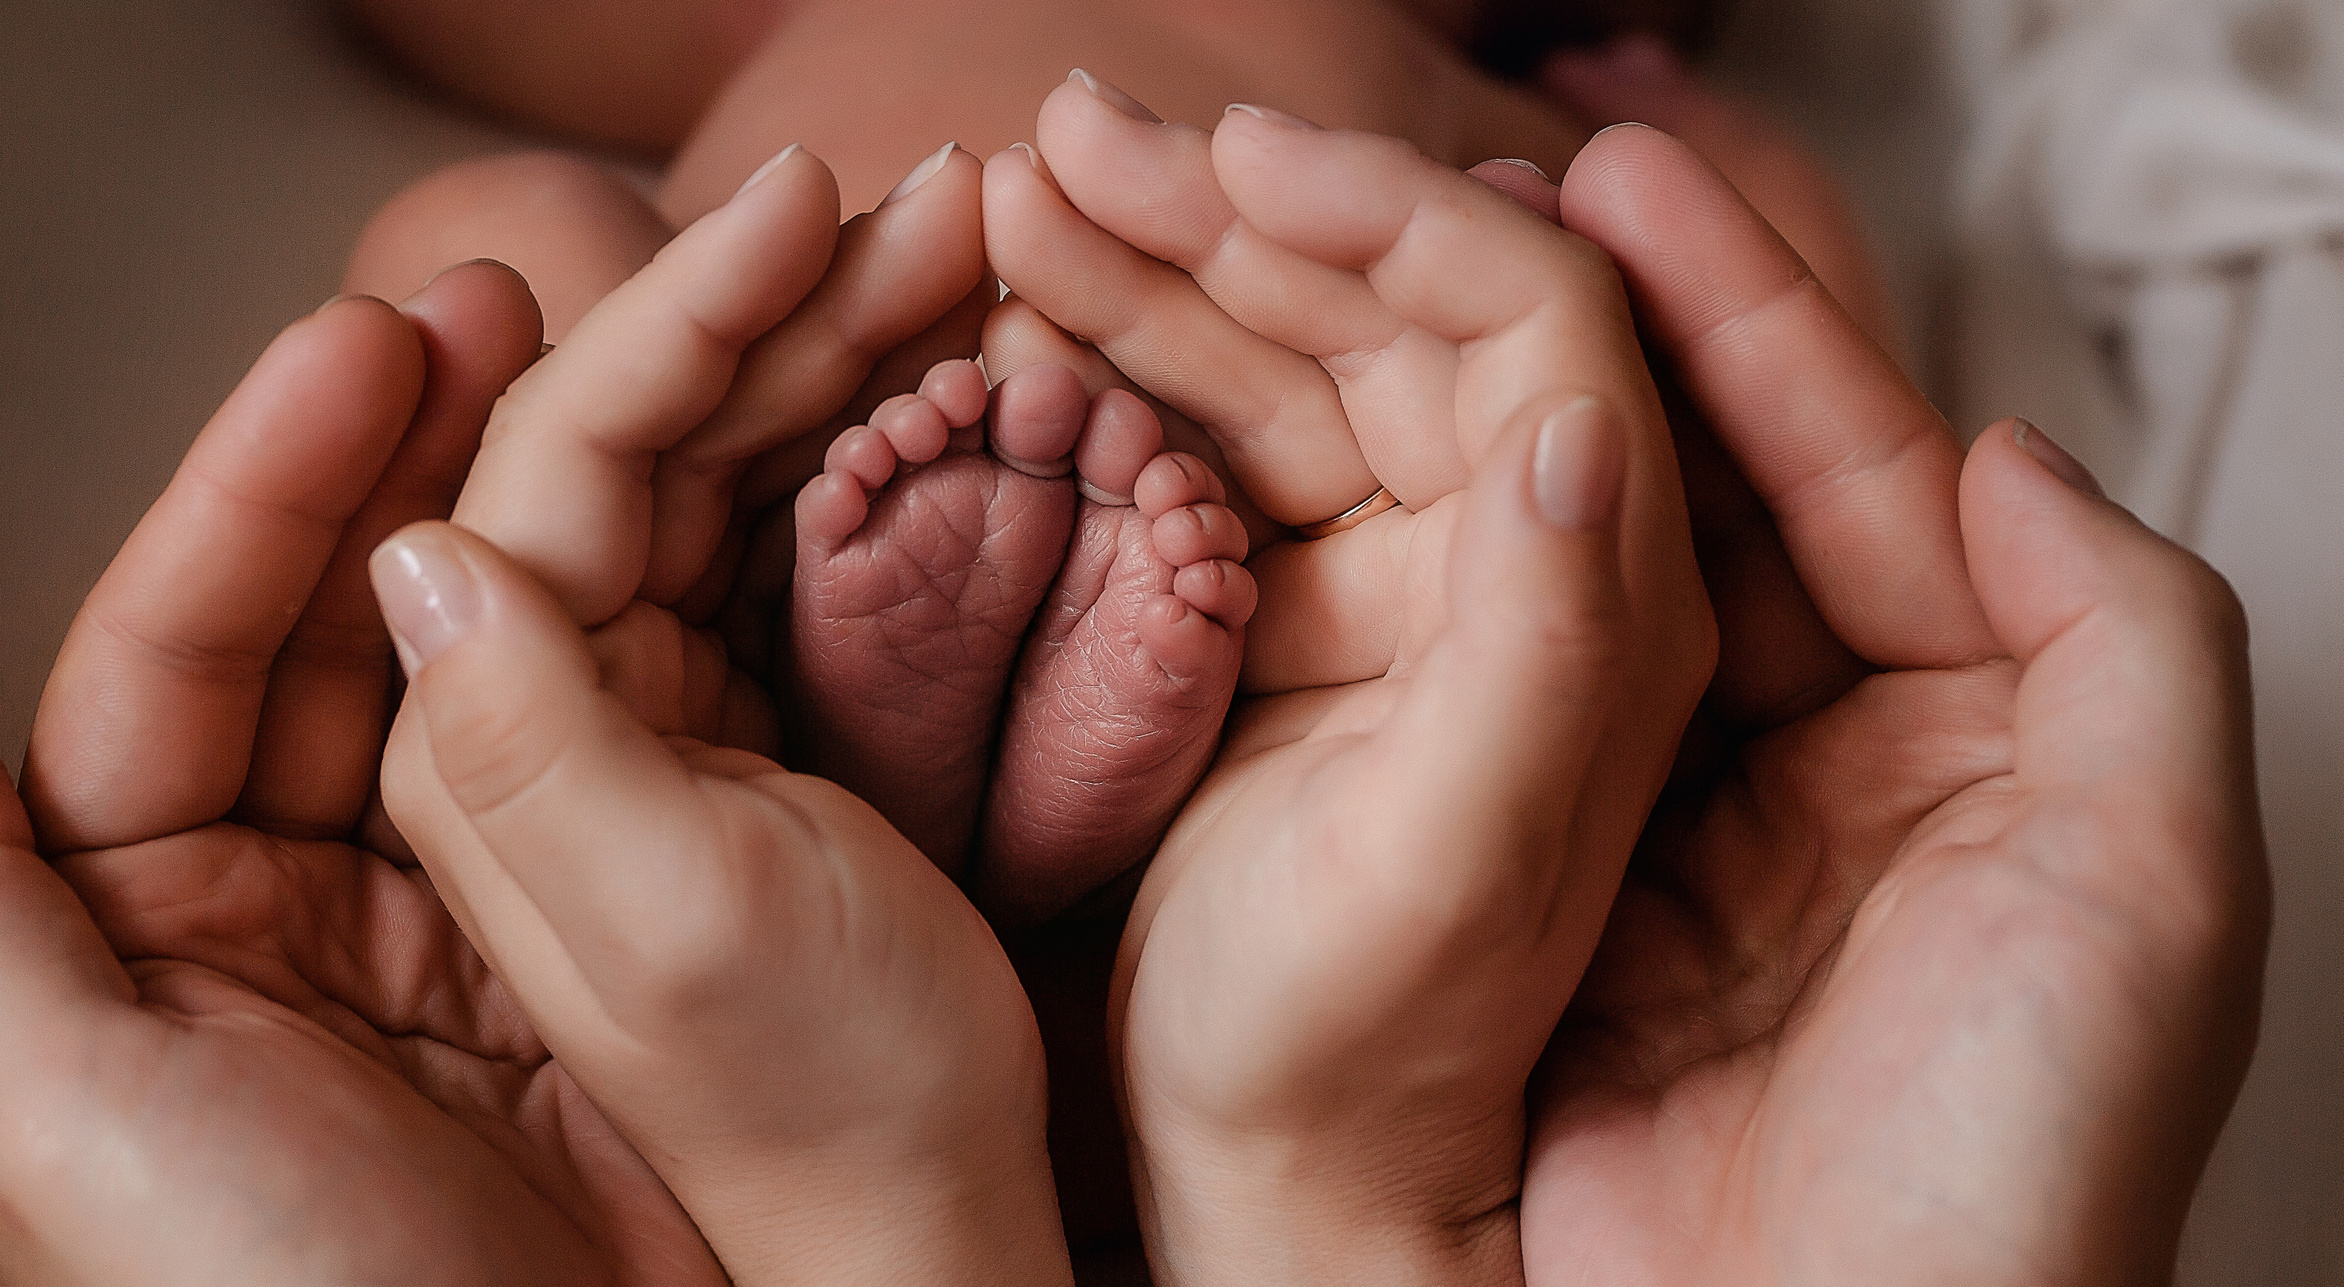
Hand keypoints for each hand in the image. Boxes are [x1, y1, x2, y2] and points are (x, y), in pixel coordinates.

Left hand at [0, 269, 722, 1286]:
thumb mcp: (69, 1128)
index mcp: (155, 929)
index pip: (182, 655)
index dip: (261, 489)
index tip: (362, 344)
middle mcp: (301, 907)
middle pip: (334, 631)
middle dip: (398, 458)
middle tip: (490, 307)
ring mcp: (461, 922)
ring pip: (470, 670)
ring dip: (516, 513)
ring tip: (586, 363)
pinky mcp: (595, 950)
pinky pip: (598, 755)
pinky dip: (632, 634)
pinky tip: (665, 533)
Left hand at [374, 144, 1074, 1286]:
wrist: (926, 1240)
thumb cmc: (815, 1125)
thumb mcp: (656, 946)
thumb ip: (515, 750)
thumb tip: (416, 540)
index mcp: (458, 767)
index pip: (530, 473)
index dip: (665, 318)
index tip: (803, 204)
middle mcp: (510, 727)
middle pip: (613, 449)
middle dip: (760, 310)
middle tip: (920, 206)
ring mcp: (618, 726)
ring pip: (699, 481)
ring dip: (819, 357)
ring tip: (956, 260)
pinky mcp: (718, 743)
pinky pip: (766, 552)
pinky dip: (856, 455)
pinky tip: (940, 387)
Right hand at [981, 103, 1713, 1281]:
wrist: (1275, 1195)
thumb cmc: (1382, 1073)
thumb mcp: (1485, 876)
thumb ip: (1565, 648)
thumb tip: (1591, 418)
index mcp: (1613, 602)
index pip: (1534, 318)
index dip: (1384, 212)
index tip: (1226, 158)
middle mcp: (1531, 566)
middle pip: (1398, 309)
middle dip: (1236, 208)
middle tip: (1069, 133)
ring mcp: (1412, 588)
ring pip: (1295, 361)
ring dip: (1162, 266)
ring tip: (1015, 198)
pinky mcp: (1306, 627)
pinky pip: (1222, 449)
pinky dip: (1129, 372)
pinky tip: (1027, 320)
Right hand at [1518, 125, 2270, 1284]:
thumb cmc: (2012, 1182)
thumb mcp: (2155, 890)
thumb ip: (2127, 639)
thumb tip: (1997, 449)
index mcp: (1981, 746)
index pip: (1861, 484)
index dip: (1755, 327)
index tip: (1637, 188)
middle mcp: (1825, 774)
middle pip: (1716, 512)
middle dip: (1622, 352)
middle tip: (1512, 201)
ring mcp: (1679, 841)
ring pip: (1601, 598)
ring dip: (1530, 449)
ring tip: (1429, 299)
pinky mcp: (1561, 918)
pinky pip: (1516, 721)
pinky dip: (1464, 604)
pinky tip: (1402, 493)